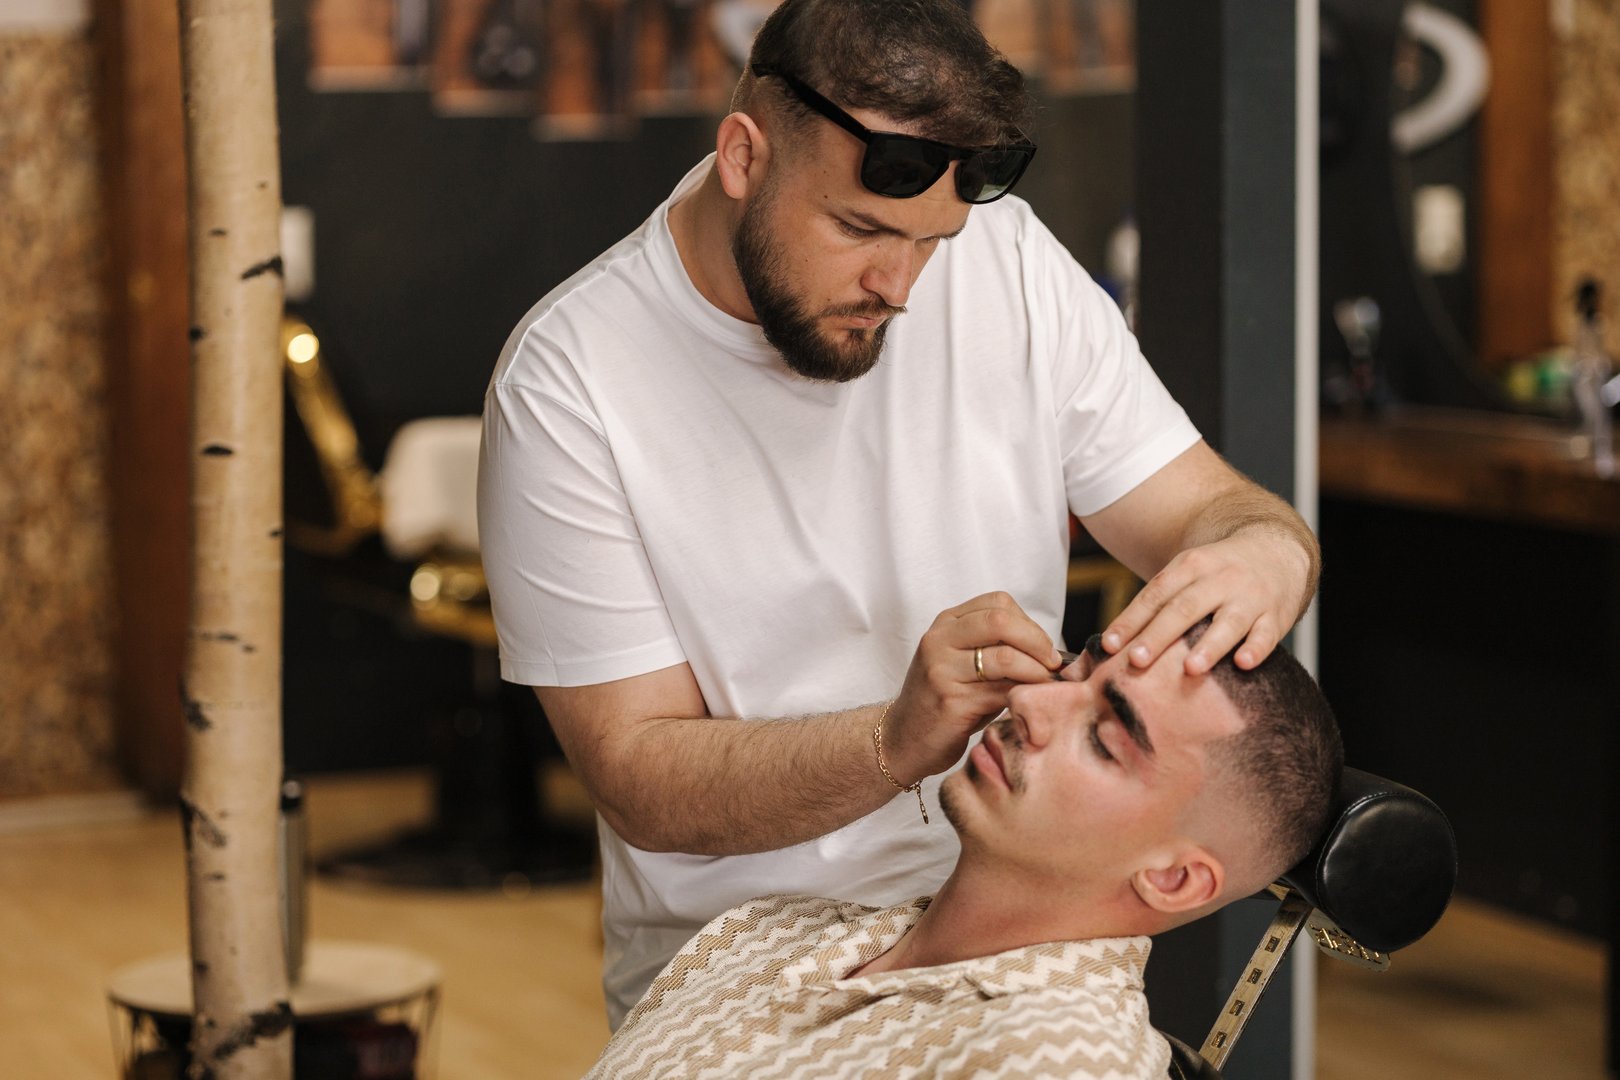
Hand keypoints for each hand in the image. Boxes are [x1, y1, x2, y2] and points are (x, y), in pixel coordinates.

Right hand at [884, 593, 1060, 782]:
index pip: (998, 603)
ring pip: (1006, 658)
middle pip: (1001, 621)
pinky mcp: (951, 702)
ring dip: (1036, 672)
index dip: (1029, 624)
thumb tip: (1050, 651)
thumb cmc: (944, 700)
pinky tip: (1028, 703)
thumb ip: (996, 647)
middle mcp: (939, 641)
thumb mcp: (964, 663)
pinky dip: (1024, 696)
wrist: (905, 739)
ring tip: (1045, 685)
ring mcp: (942, 670)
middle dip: (1037, 642)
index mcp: (946, 624)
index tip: (1043, 647)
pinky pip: (1001, 692)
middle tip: (1053, 663)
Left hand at [1100, 527, 1312, 674]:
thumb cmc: (1218, 574)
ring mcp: (1250, 597)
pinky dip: (1255, 649)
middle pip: (1185, 608)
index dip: (1131, 620)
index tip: (1109, 645)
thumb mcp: (1189, 573)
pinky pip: (1266, 634)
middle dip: (1159, 635)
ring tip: (1190, 668)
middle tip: (1136, 661)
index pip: (1156, 594)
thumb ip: (1159, 603)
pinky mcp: (1276, 616)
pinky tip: (1243, 664)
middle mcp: (1220, 579)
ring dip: (1209, 646)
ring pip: (1228, 622)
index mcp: (1191, 566)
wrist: (1278, 551)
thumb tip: (1114, 644)